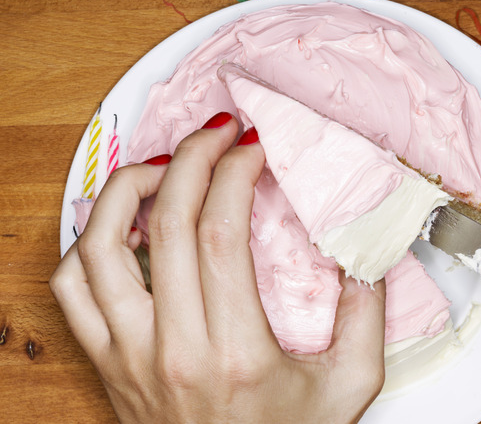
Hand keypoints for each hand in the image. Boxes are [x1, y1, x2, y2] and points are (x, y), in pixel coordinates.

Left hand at [50, 113, 386, 422]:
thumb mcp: (350, 387)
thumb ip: (367, 316)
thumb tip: (365, 252)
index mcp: (235, 352)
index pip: (218, 232)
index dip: (233, 172)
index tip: (253, 147)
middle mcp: (171, 350)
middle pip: (164, 222)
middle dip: (190, 158)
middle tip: (215, 133)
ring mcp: (129, 357)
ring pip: (99, 248)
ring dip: (128, 189)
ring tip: (163, 168)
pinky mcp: (107, 364)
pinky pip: (71, 290)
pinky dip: (87, 243)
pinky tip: (124, 227)